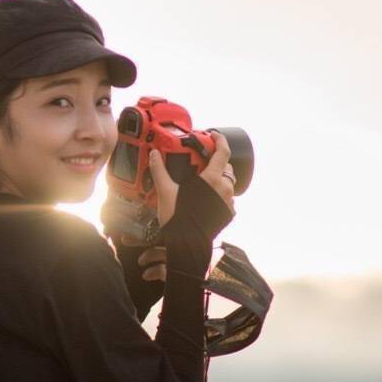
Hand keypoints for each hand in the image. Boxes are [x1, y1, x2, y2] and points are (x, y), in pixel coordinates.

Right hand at [119, 132, 236, 283]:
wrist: (188, 246)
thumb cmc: (178, 219)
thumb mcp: (166, 192)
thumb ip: (160, 171)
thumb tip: (154, 154)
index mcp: (212, 179)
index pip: (223, 152)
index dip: (220, 140)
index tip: (214, 135)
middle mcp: (224, 189)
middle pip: (226, 167)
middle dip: (216, 162)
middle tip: (202, 161)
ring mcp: (228, 202)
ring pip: (228, 183)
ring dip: (218, 178)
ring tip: (202, 181)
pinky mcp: (228, 214)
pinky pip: (227, 198)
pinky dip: (219, 193)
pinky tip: (206, 197)